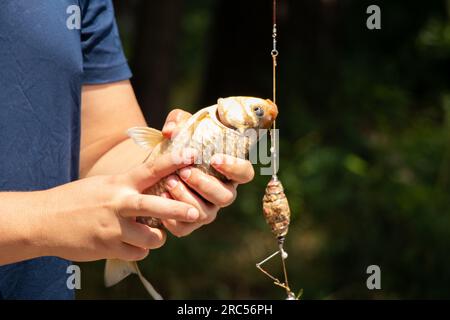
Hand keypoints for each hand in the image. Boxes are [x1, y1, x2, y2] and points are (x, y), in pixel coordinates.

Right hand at [37, 149, 200, 261]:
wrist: (43, 221)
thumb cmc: (77, 199)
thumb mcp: (104, 184)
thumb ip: (128, 187)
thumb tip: (155, 188)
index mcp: (119, 184)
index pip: (149, 169)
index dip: (172, 162)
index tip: (191, 156)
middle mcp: (118, 204)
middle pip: (154, 206)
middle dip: (177, 210)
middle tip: (194, 213)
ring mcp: (113, 227)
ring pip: (152, 238)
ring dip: (156, 238)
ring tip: (149, 234)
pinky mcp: (107, 247)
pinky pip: (138, 253)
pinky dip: (139, 250)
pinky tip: (130, 244)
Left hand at [158, 109, 254, 236]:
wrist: (155, 169)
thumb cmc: (176, 148)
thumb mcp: (178, 129)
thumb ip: (178, 121)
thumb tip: (171, 130)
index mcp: (227, 172)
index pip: (245, 173)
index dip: (235, 168)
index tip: (215, 158)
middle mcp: (221, 193)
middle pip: (226, 197)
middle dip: (205, 184)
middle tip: (185, 171)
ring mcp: (207, 210)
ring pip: (206, 214)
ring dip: (187, 198)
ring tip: (169, 182)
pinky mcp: (188, 224)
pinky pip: (184, 229)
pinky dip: (173, 219)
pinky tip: (161, 200)